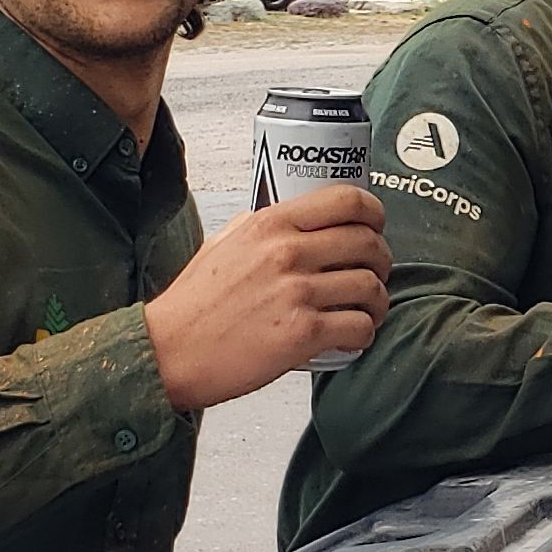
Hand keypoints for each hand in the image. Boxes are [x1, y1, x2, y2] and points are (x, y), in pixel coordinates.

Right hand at [145, 184, 389, 408]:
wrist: (169, 351)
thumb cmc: (193, 304)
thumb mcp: (222, 244)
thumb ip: (259, 227)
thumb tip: (290, 221)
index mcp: (271, 224)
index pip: (347, 200)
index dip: (374, 214)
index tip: (376, 228)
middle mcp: (287, 252)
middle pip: (368, 243)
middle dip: (382, 260)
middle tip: (375, 274)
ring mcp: (296, 293)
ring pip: (371, 287)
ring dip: (377, 302)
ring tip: (367, 311)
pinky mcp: (302, 334)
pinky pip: (359, 326)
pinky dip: (364, 333)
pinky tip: (353, 337)